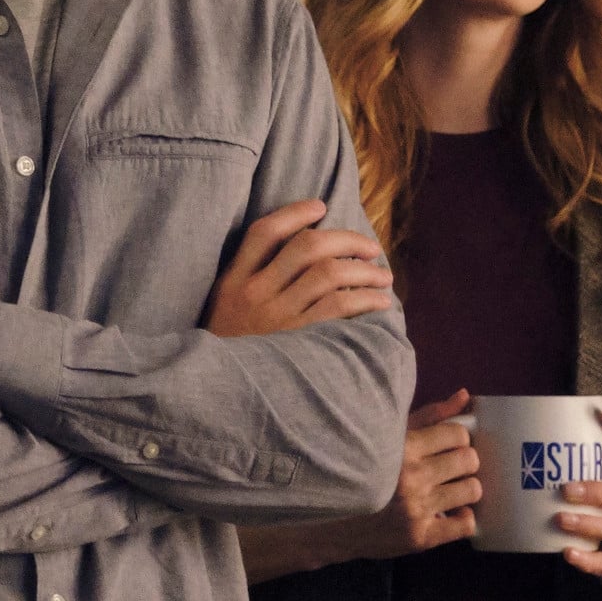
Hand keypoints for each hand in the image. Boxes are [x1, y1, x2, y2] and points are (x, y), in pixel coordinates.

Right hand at [205, 200, 393, 337]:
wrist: (218, 393)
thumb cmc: (229, 346)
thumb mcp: (223, 305)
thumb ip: (249, 277)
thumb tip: (302, 250)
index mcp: (234, 279)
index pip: (264, 232)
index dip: (295, 212)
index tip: (320, 207)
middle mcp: (255, 292)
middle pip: (307, 246)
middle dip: (347, 239)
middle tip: (370, 247)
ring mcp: (278, 316)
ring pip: (328, 273)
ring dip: (364, 269)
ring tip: (383, 275)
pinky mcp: (298, 340)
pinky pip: (339, 306)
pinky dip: (365, 298)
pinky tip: (379, 301)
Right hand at [328, 391, 483, 561]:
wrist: (333, 522)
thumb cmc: (365, 471)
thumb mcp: (391, 436)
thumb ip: (430, 416)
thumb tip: (465, 396)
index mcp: (402, 447)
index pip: (458, 434)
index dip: (457, 439)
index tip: (448, 446)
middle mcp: (410, 477)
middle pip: (469, 460)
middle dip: (464, 462)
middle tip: (450, 468)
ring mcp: (416, 509)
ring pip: (472, 490)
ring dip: (464, 488)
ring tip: (449, 489)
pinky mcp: (419, 537)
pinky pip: (465, 524)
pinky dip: (463, 517)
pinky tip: (449, 512)